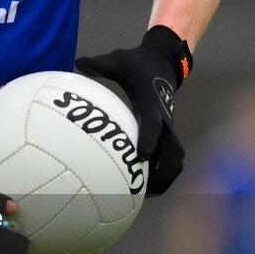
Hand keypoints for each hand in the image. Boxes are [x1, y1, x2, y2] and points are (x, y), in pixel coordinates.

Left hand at [74, 25, 192, 195]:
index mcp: (152, 103)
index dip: (150, 140)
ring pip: (176, 159)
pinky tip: (143, 184)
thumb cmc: (137, 62)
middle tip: (144, 190)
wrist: (164, 62)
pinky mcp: (167, 133)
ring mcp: (169, 128)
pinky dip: (162, 172)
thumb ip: (99, 63)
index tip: (142, 156)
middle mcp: (165, 119)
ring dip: (165, 177)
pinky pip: (170, 156)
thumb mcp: (119, 58)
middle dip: (163, 172)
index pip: (154, 125)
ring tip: (145, 195)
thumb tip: (78, 62)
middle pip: (174, 152)